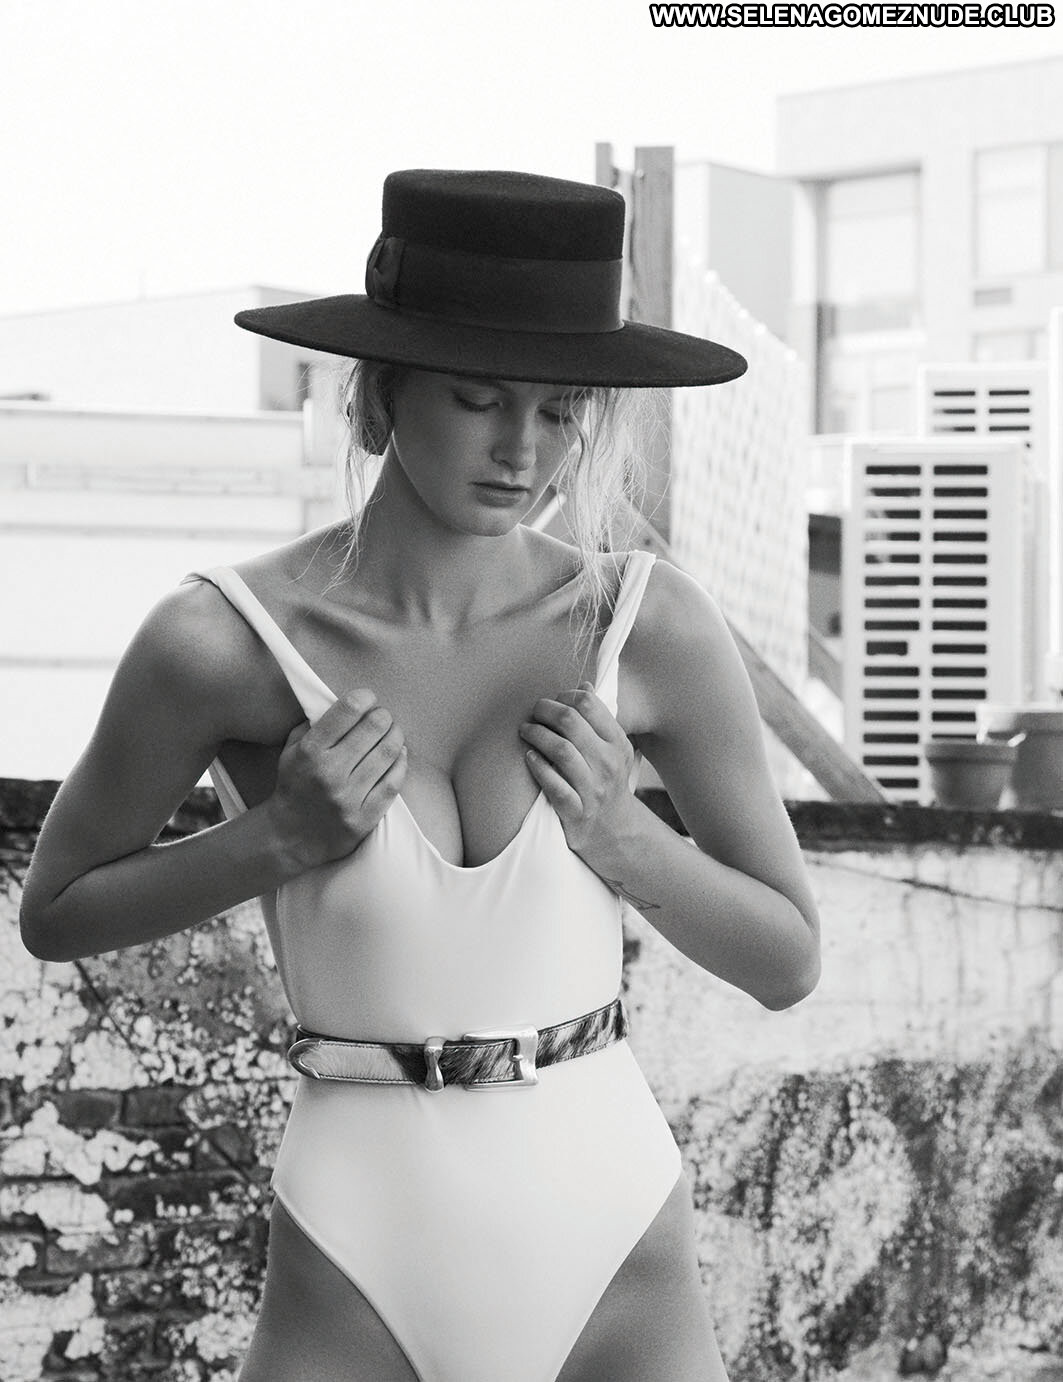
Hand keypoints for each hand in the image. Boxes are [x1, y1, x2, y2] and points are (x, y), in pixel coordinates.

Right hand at [265, 690, 406, 870]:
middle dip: (384, 716)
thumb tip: (345, 703)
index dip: (364, 697)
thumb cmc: (295, 786)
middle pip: (374, 727)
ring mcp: (349, 797)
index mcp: (311, 752)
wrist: (291, 837)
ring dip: (396, 736)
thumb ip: (315, 725)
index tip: (368, 698)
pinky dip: (401, 763)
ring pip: (389, 752)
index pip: (348, 711)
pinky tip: (399, 755)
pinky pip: (394, 782)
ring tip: (393, 733)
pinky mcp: (365, 817)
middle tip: (383, 717)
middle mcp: (330, 773)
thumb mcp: (292, 750)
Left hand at [519, 682, 637, 865]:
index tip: (552, 701)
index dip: (563, 696)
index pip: (589, 704)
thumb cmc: (607, 781)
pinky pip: (554, 786)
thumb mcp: (613, 749)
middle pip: (570, 721)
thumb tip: (583, 685)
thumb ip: (599, 718)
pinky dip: (538, 768)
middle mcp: (608, 763)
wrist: (615, 830)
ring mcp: (593, 789)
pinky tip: (528, 757)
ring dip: (536, 734)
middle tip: (533, 712)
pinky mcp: (576, 812)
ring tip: (525, 730)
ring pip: (560, 750)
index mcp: (617, 743)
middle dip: (544, 710)